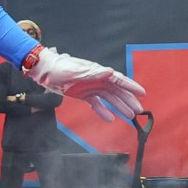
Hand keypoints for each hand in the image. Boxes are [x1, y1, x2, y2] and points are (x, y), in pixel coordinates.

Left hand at [25, 47, 145, 122]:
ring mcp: (91, 87)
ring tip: (130, 116)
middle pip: (117, 91)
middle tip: (139, 111)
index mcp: (98, 72)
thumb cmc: (60, 68)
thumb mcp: (76, 71)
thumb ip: (94, 73)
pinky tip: (110, 118)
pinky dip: (103, 111)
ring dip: (119, 107)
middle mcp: (97, 79)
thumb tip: (111, 72)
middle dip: (128, 100)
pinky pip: (96, 104)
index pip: (118, 79)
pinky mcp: (83, 94)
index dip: (131, 86)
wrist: (45, 71)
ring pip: (109, 98)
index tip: (142, 93)